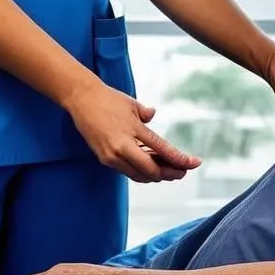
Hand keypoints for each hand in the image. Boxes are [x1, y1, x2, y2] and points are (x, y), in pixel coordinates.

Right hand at [65, 81, 201, 183]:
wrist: (81, 99)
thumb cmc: (108, 99)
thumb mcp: (131, 104)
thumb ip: (145, 114)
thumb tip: (154, 115)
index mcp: (133, 130)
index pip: (161, 149)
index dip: (179, 159)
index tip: (193, 163)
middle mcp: (122, 147)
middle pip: (152, 169)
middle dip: (170, 173)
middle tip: (183, 171)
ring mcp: (112, 156)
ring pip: (139, 175)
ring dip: (156, 175)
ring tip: (170, 172)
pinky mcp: (105, 159)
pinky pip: (128, 171)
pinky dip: (142, 172)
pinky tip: (151, 167)